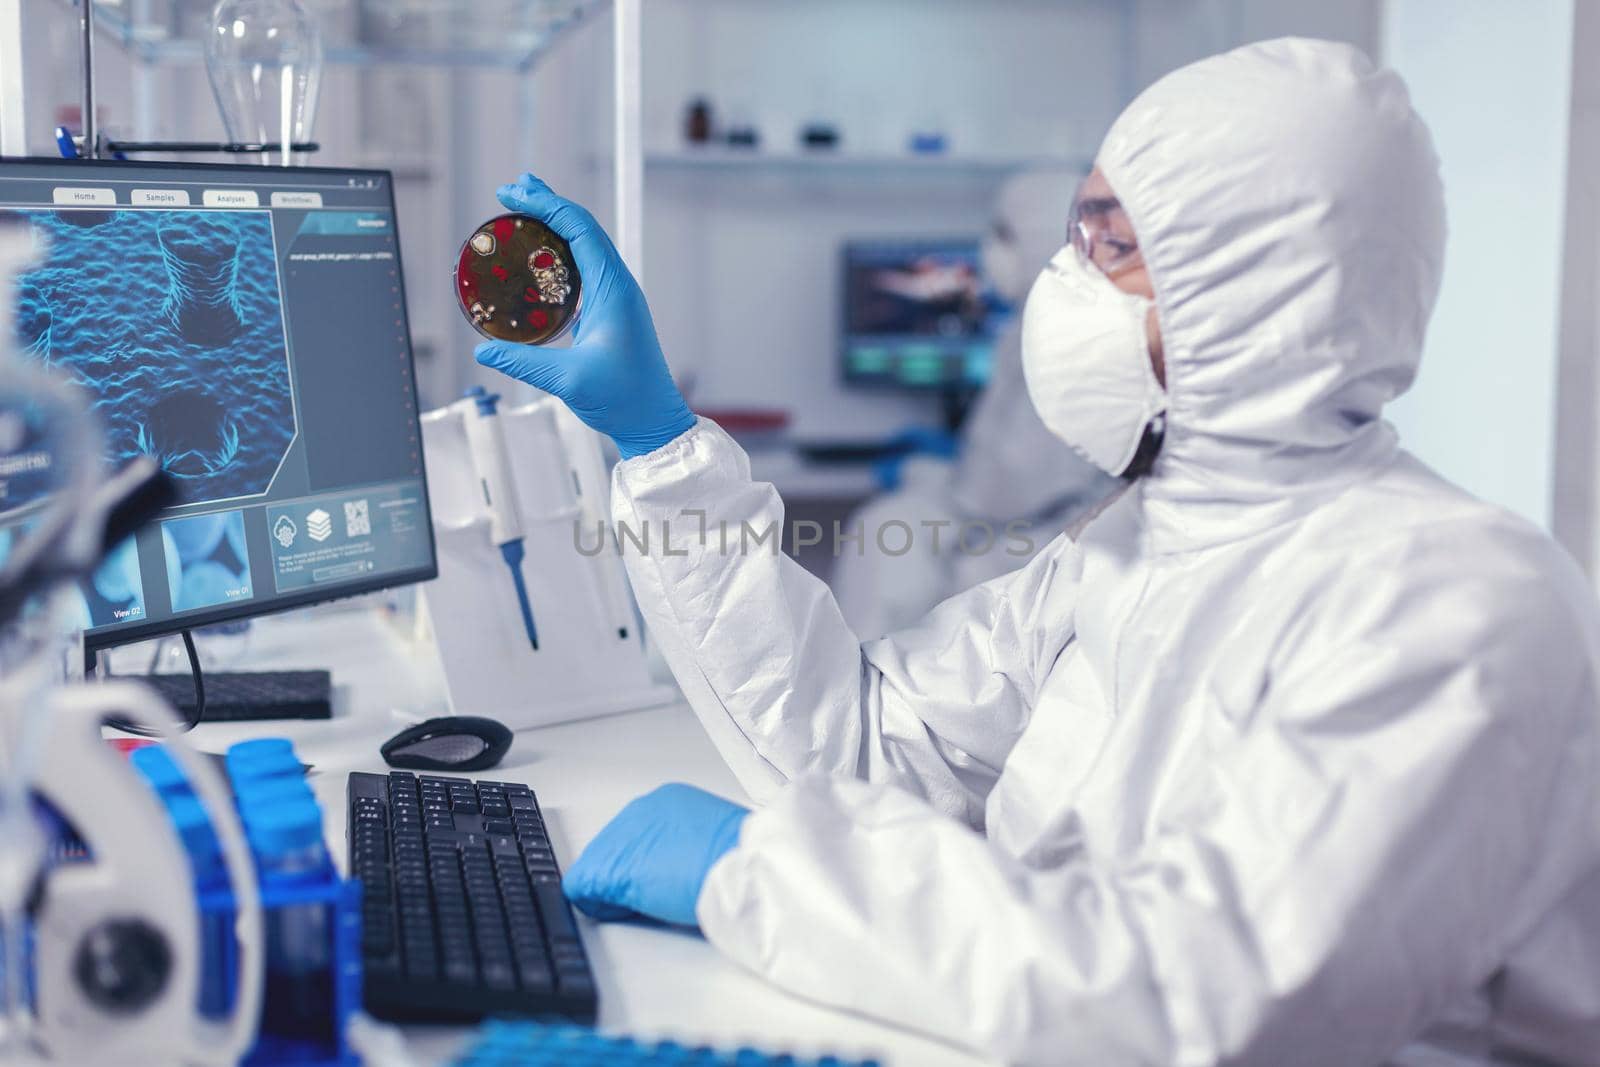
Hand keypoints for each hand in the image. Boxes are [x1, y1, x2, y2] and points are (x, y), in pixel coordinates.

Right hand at [474, 174, 696, 459]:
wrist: (653, 422)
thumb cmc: (624, 400)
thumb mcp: (568, 380)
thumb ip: (523, 363)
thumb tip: (483, 352)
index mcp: (614, 289)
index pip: (579, 229)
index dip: (545, 205)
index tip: (512, 194)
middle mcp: (618, 286)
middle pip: (582, 229)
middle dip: (548, 205)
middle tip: (513, 189)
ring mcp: (616, 298)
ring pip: (584, 247)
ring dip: (554, 226)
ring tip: (524, 210)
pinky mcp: (610, 312)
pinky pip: (583, 270)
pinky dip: (559, 254)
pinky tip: (538, 258)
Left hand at [563, 783, 747, 927]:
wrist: (741, 867)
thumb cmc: (740, 860)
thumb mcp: (716, 840)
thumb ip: (692, 844)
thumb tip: (684, 865)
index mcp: (669, 801)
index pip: (639, 835)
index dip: (648, 863)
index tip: (663, 878)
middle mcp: (639, 811)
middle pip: (613, 849)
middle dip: (629, 875)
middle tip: (657, 894)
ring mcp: (620, 838)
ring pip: (597, 867)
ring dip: (617, 890)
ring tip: (650, 903)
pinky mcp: (607, 868)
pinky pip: (582, 887)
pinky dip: (599, 905)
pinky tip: (629, 910)